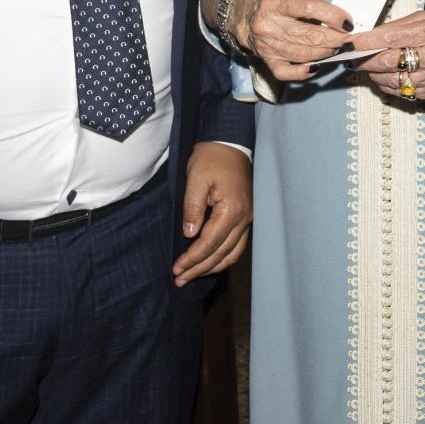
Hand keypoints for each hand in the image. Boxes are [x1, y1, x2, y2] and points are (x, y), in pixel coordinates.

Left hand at [174, 143, 253, 285]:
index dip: (192, 259)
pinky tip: (209, 262)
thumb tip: (190, 235)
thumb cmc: (211, 158)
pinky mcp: (246, 217)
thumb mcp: (196, 179)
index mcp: (232, 209)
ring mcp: (248, 219)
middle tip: (180, 280)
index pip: (210, 243)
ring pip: (232, 253)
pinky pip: (237, 245)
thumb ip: (192, 208)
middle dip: (199, 269)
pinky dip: (222, 257)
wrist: (229, 142)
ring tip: (192, 275)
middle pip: (221, 253)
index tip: (176, 269)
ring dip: (212, 267)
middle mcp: (245, 218)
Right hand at [232, 0, 349, 81]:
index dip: (333, 16)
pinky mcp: (266, 60)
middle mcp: (269, 24)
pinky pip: (286, 72)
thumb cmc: (274, 4)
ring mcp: (267, 45)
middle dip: (335, 39)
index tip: (348, 23)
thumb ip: (314, 5)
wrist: (243, 15)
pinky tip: (316, 67)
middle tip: (348, 40)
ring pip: (303, 54)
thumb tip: (340, 22)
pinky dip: (303, 72)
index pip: (309, 8)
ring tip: (337, 49)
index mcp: (276, 2)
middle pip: (309, 36)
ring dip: (326, 53)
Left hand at [348, 9, 424, 102]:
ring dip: (374, 75)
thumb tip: (371, 35)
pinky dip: (389, 85)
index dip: (365, 43)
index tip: (349, 44)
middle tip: (351, 57)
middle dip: (364, 60)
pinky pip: (403, 92)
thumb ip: (401, 26)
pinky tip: (385, 76)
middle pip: (387, 63)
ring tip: (367, 66)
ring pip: (392, 81)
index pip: (390, 39)